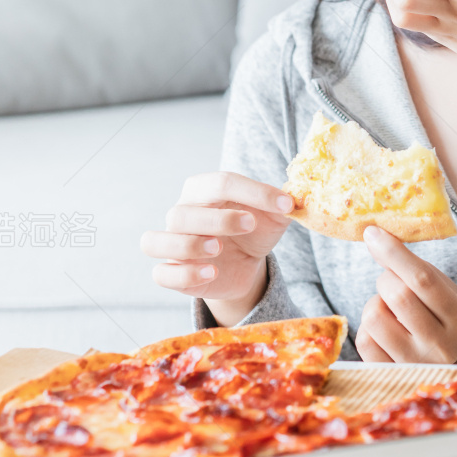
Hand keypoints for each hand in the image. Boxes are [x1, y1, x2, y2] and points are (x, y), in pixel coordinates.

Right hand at [141, 172, 294, 325]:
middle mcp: (182, 214)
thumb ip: (284, 203)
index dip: (255, 192)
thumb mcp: (273, 216)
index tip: (285, 205)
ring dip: (189, 246)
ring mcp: (172, 244)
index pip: (221, 182)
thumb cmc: (255, 229)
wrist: (246, 263)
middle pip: (182, 213)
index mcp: (204, 190)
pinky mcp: (171, 273)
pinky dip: (184, 274)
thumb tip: (298, 196)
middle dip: (218, 219)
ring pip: (157, 241)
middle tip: (249, 224)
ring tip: (219, 248)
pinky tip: (212, 273)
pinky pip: (161, 274)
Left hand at [355, 227, 456, 363]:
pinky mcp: (391, 375)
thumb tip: (374, 237)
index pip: (422, 279)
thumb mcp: (441, 289)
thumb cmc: (440, 315)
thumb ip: (413, 267)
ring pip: (374, 317)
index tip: (373, 233)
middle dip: (386, 279)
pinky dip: (368, 327)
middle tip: (391, 281)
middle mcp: (440, 344)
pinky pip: (363, 341)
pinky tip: (383, 328)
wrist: (449, 362)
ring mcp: (414, 363)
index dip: (394, 252)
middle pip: (397, 295)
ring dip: (375, 303)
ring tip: (388, 308)